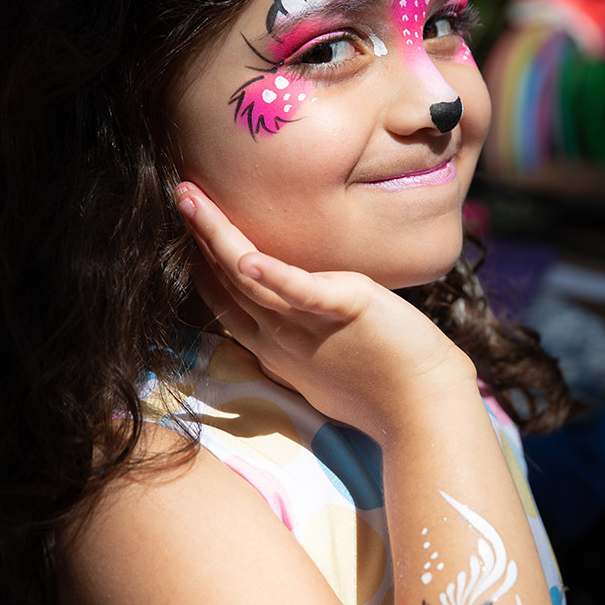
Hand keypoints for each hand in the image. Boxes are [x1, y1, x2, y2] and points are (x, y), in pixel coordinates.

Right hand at [175, 183, 474, 437]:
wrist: (426, 409)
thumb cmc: (386, 389)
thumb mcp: (326, 363)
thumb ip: (303, 335)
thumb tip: (295, 306)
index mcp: (276, 348)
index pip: (225, 301)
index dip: (201, 263)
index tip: (186, 226)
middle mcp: (281, 338)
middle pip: (226, 282)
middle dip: (198, 237)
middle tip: (178, 194)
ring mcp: (308, 327)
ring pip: (249, 278)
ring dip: (217, 237)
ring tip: (192, 198)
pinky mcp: (345, 311)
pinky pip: (302, 294)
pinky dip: (274, 276)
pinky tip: (249, 259)